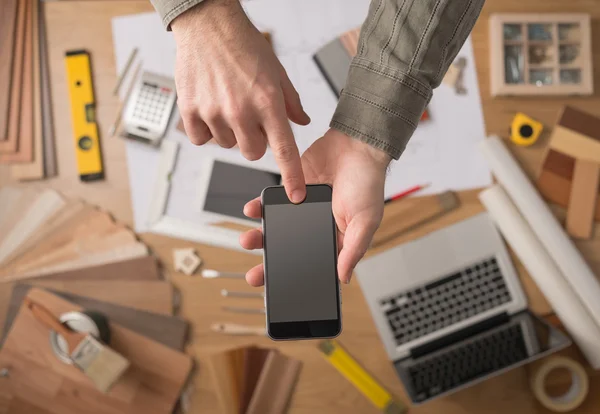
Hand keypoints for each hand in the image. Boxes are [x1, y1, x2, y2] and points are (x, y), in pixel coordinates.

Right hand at [172, 0, 310, 202]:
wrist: (208, 25)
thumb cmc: (244, 45)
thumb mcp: (277, 72)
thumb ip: (291, 102)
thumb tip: (301, 122)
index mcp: (268, 102)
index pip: (283, 149)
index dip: (291, 177)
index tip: (295, 195)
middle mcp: (241, 111)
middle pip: (253, 153)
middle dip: (254, 141)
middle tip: (250, 118)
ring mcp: (214, 112)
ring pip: (227, 145)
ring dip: (230, 132)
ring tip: (227, 104)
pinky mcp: (190, 110)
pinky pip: (201, 139)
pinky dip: (206, 130)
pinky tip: (210, 109)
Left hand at [240, 129, 390, 285]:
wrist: (357, 144)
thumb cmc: (368, 182)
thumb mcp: (365, 221)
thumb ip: (353, 251)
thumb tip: (343, 279)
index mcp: (335, 239)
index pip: (311, 264)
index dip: (295, 276)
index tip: (277, 289)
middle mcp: (315, 227)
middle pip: (288, 250)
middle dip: (269, 263)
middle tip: (254, 275)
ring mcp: (300, 209)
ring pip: (275, 228)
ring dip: (259, 236)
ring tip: (248, 240)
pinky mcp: (290, 189)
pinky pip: (271, 202)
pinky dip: (259, 207)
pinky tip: (252, 211)